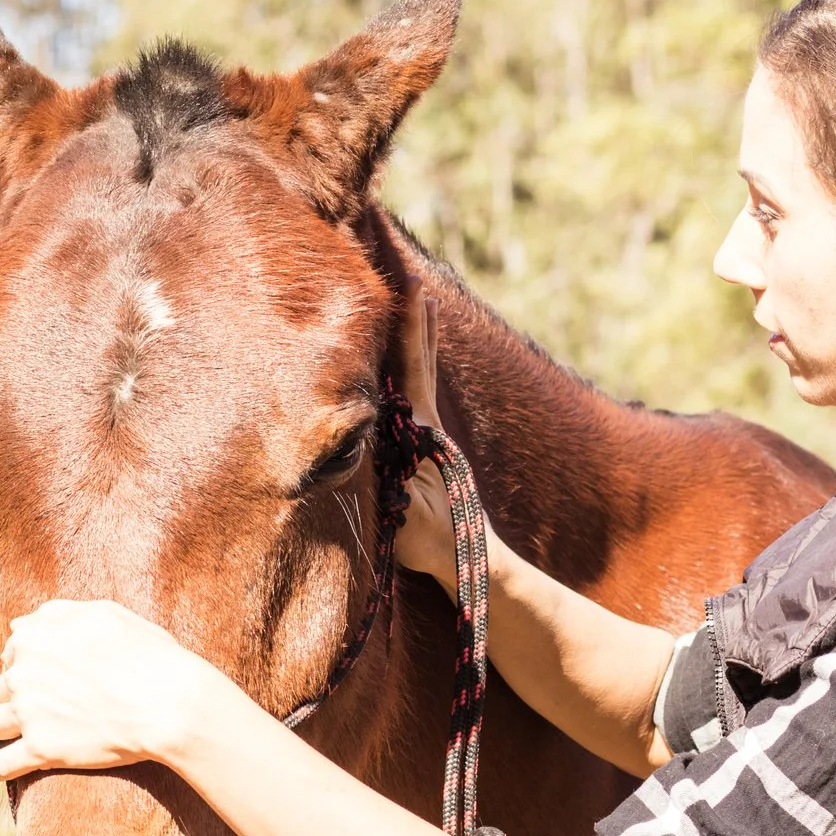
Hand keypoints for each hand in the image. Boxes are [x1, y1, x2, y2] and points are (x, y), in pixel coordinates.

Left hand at [0, 599, 230, 780]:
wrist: (168, 702)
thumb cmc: (147, 655)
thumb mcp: (106, 615)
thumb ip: (57, 614)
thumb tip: (20, 623)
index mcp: (34, 637)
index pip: (13, 652)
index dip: (27, 664)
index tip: (40, 677)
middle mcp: (22, 673)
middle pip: (3, 687)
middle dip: (15, 696)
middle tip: (32, 707)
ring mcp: (27, 712)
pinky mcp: (39, 748)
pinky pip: (2, 764)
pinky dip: (2, 767)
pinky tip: (4, 769)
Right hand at [390, 272, 473, 588]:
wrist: (470, 563)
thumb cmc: (432, 541)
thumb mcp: (402, 506)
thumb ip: (385, 470)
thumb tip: (365, 436)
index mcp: (424, 429)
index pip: (413, 367)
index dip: (409, 327)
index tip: (410, 284)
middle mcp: (430, 423)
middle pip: (422, 358)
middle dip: (415, 316)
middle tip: (410, 273)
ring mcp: (431, 435)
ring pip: (423, 374)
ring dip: (417, 336)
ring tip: (415, 299)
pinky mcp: (428, 449)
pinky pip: (416, 396)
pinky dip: (412, 368)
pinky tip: (405, 361)